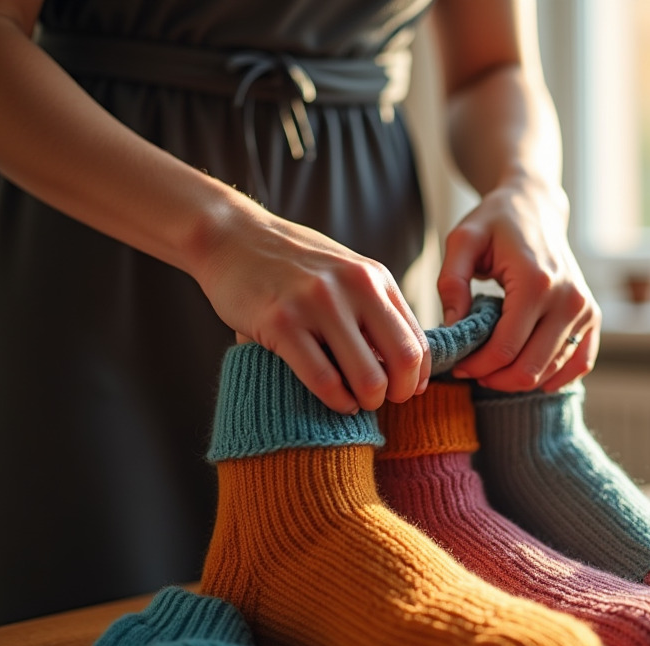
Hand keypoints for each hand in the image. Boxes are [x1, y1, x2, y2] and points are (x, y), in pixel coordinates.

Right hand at [193, 201, 430, 413]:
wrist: (231, 237)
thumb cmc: (291, 264)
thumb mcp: (345, 273)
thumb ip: (374, 307)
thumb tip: (406, 361)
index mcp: (375, 278)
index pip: (418, 340)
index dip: (417, 376)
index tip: (405, 391)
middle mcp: (354, 287)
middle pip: (403, 360)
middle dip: (398, 393)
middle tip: (382, 401)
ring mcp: (318, 304)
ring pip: (367, 377)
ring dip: (367, 401)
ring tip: (356, 403)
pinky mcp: (282, 323)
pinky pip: (324, 379)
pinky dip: (337, 401)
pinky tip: (336, 401)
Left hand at [438, 178, 599, 392]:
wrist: (535, 206)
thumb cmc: (495, 223)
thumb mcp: (463, 241)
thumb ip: (451, 283)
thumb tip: (452, 329)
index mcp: (535, 282)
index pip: (505, 348)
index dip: (477, 366)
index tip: (458, 365)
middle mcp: (567, 299)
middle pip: (530, 369)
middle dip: (495, 378)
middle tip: (472, 371)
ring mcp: (585, 310)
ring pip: (551, 373)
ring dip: (519, 379)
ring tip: (494, 367)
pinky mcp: (592, 316)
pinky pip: (579, 364)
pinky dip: (553, 378)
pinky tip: (528, 374)